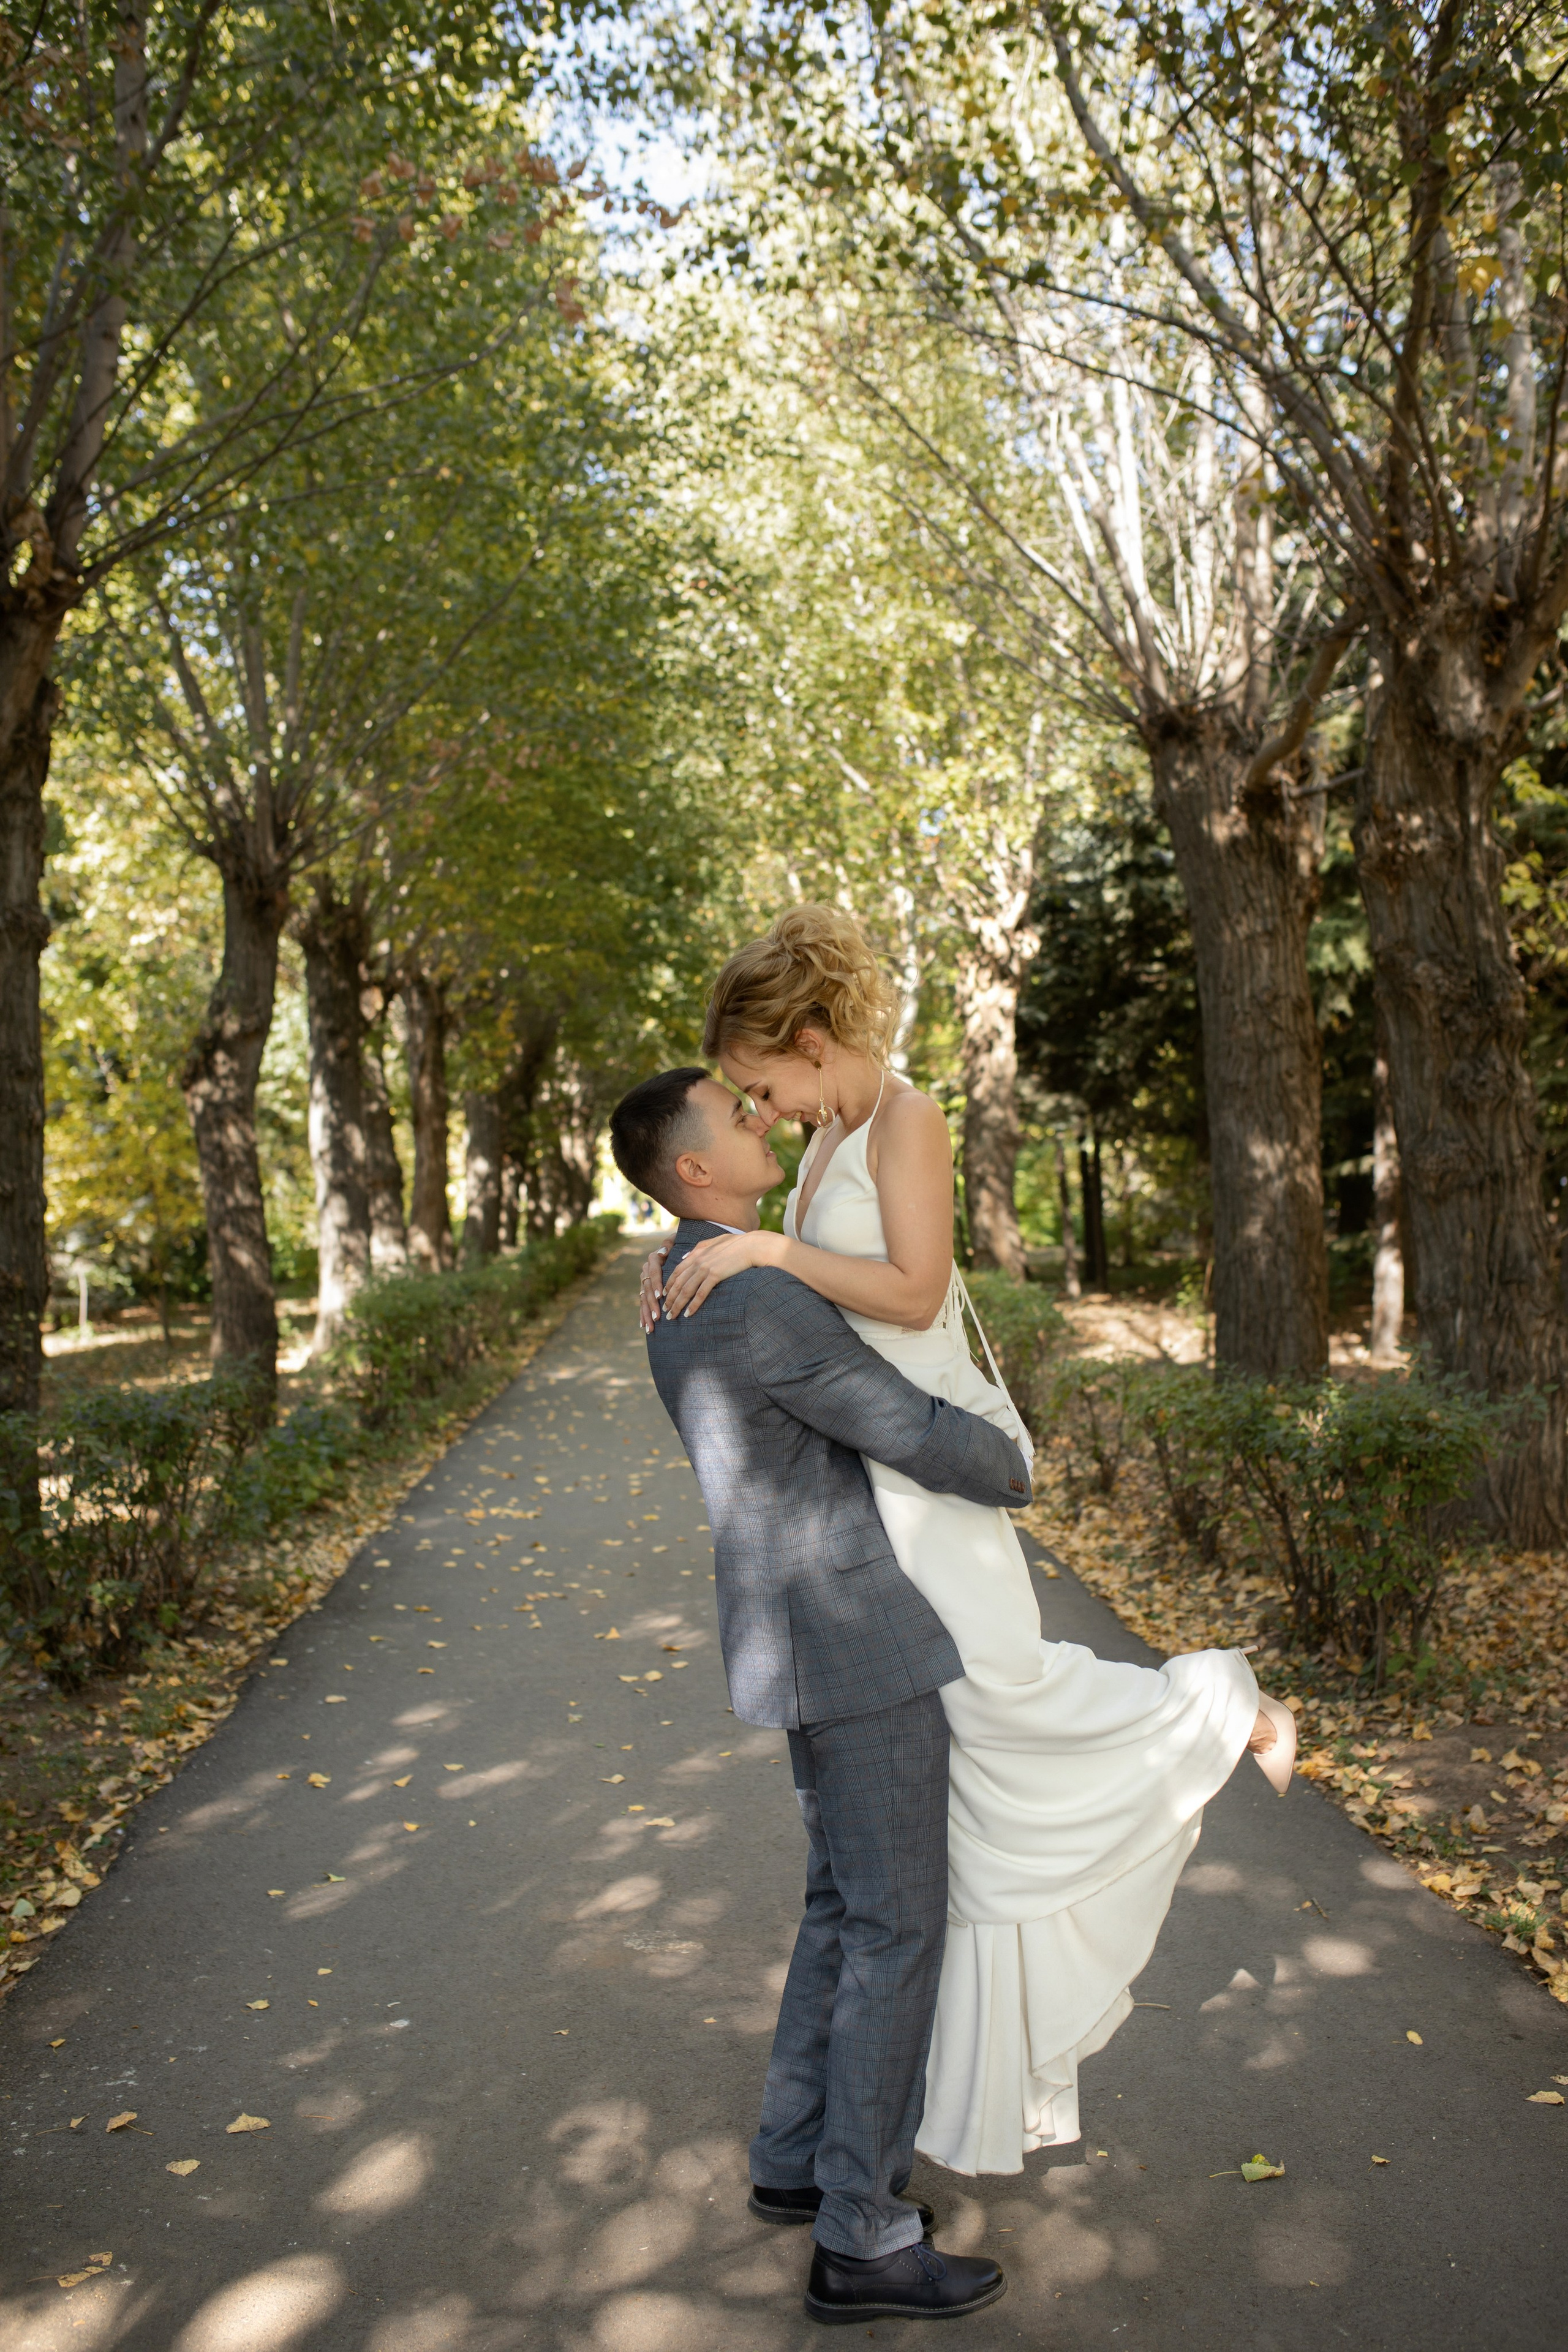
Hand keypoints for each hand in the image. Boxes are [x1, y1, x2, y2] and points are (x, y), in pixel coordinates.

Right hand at [637, 1244, 669, 1333]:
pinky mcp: (645, 1289)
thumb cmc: (678, 1244)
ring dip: (647, 1314)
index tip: (660, 1296)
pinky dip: (643, 1315)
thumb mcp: (675, 1240)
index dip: (656, 1284)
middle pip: (647, 1289)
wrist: (674, 1248)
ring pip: (644, 1299)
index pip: (654, 1273)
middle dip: (652, 1305)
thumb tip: (662, 1252)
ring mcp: (644, 1281)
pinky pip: (643, 1303)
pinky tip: (644, 1326)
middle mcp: (646, 1271)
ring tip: (651, 1327)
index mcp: (653, 1259)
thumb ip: (669, 1243)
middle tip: (657, 1317)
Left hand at [659, 1229, 783, 1318]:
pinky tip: (688, 1314)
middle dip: (670, 1298)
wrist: (752, 1246)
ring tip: (673, 1316)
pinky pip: (700, 1294)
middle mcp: (698, 1261)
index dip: (669, 1284)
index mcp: (697, 1253)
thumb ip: (699, 1248)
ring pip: (686, 1290)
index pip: (677, 1271)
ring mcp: (705, 1268)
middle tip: (665, 1310)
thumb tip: (686, 1256)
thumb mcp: (714, 1241)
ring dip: (677, 1305)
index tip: (664, 1294)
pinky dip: (693, 1305)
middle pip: (678, 1283)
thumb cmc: (737, 1244)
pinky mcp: (715, 1276)